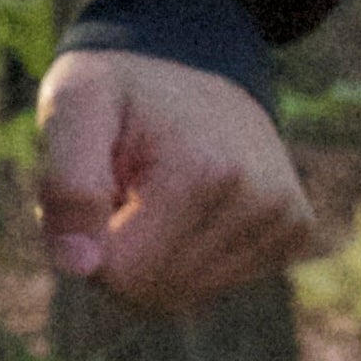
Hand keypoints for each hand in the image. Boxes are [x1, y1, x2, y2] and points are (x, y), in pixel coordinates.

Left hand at [35, 50, 313, 315]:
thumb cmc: (122, 90)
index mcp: (205, 173)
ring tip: (153, 195)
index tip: (95, 191)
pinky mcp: (294, 231)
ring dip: (149, 259)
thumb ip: (66, 184)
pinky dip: (185, 260)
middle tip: (120, 191)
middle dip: (117, 256)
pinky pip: (213, 287)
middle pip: (151, 293)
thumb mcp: (74, 106)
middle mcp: (260, 201)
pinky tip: (187, 209)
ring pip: (181, 298)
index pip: (121, 275)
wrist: (194, 63)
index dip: (87, 244)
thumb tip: (79, 267)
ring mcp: (285, 219)